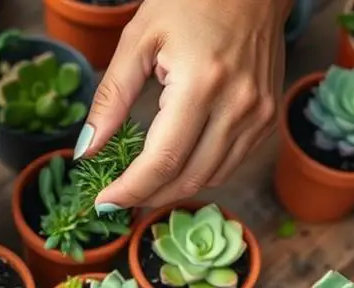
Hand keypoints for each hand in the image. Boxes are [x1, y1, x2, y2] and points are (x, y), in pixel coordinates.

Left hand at [75, 0, 290, 211]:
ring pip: (211, 179)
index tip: (103, 201)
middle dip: (147, 196)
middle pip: (187, 179)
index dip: (129, 190)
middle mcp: (237, 107)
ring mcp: (258, 116)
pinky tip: (175, 167)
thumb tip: (86, 149)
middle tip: (117, 197)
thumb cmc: (189, 2)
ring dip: (172, 190)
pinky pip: (230, 163)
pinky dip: (199, 174)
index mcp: (201, 85)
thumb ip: (111, 98)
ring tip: (141, 186)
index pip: (161, 161)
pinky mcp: (267, 119)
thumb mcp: (137, 41)